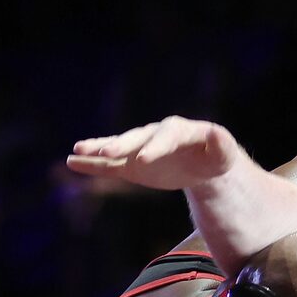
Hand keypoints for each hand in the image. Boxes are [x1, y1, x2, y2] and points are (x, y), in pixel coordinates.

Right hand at [65, 117, 240, 191]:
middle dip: (121, 145)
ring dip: (98, 149)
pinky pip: (110, 165)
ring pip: (118, 147)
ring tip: (78, 151)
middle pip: (136, 138)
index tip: (143, 160)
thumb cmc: (215, 158)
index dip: (154, 147)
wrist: (202, 164)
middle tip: (106, 153)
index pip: (165, 136)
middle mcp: (154, 135)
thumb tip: (217, 134)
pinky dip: (92, 164)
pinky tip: (73, 162)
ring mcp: (140, 148)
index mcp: (178, 131)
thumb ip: (222, 145)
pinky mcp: (131, 164)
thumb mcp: (223, 155)